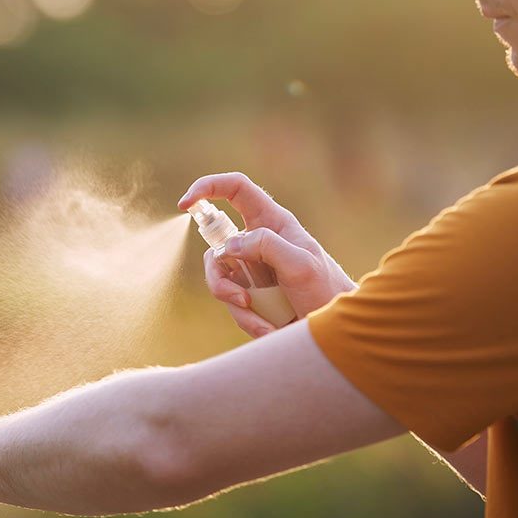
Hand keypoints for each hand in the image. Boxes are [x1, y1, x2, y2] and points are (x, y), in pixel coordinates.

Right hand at [178, 172, 356, 337]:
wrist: (332, 330)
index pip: (236, 190)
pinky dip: (246, 319)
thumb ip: (266, 246)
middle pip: (216, 246)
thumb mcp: (301, 265)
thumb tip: (229, 246)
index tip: (185, 204)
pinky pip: (230, 302)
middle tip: (240, 298)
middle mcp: (258, 241)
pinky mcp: (248, 291)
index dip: (208, 187)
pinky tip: (269, 328)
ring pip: (218, 277)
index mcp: (273, 222)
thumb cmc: (325, 290)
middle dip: (219, 277)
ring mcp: (250, 268)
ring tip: (263, 321)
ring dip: (235, 304)